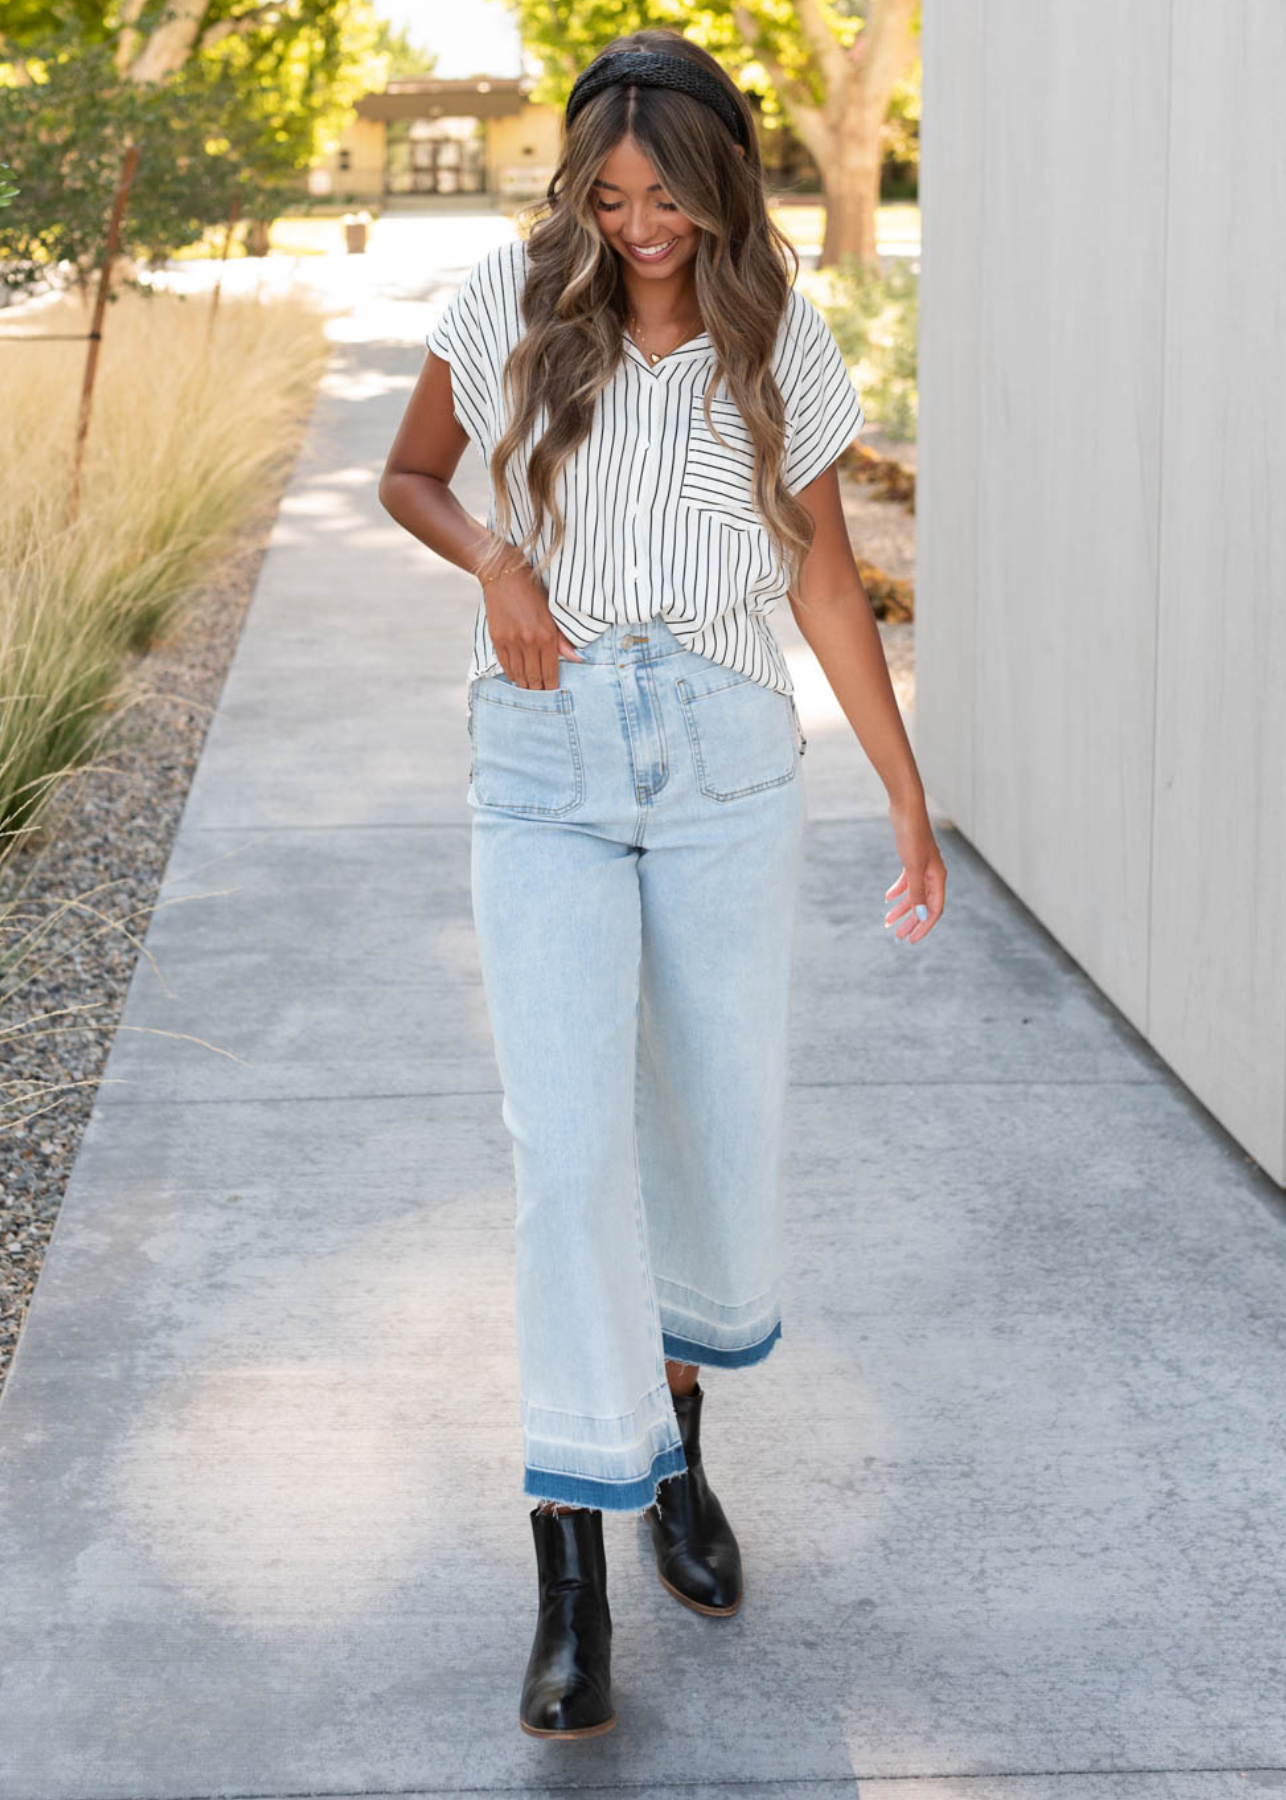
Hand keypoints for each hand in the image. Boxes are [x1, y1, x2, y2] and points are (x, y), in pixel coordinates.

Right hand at [483, 562, 584, 688]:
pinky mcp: (497, 639)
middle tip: (542, 699)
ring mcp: (512, 642)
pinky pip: (505, 665)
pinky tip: (516, 678)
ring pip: (519, 674)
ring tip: (529, 692)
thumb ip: (563, 639)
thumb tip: (577, 659)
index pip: (551, 671)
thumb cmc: (533, 593)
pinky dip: (511, 674)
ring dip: (524, 685)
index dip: (552, 686)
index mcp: (547, 635)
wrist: (504, 576)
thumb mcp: (552, 613)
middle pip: (534, 677)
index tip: (554, 695)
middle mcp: (529, 641)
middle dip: (538, 691)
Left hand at [884, 794, 946, 943]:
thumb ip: (917, 891)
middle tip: (897, 935)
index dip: (923, 926)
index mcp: (938, 878)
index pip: (934, 910)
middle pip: (923, 905)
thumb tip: (921, 915)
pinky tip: (887, 899)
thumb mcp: (913, 867)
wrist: (906, 810)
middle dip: (910, 921)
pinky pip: (907, 881)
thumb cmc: (912, 836)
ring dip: (902, 908)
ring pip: (913, 894)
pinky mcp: (911, 859)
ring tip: (888, 921)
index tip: (911, 939)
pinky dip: (898, 891)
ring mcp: (922, 867)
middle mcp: (933, 874)